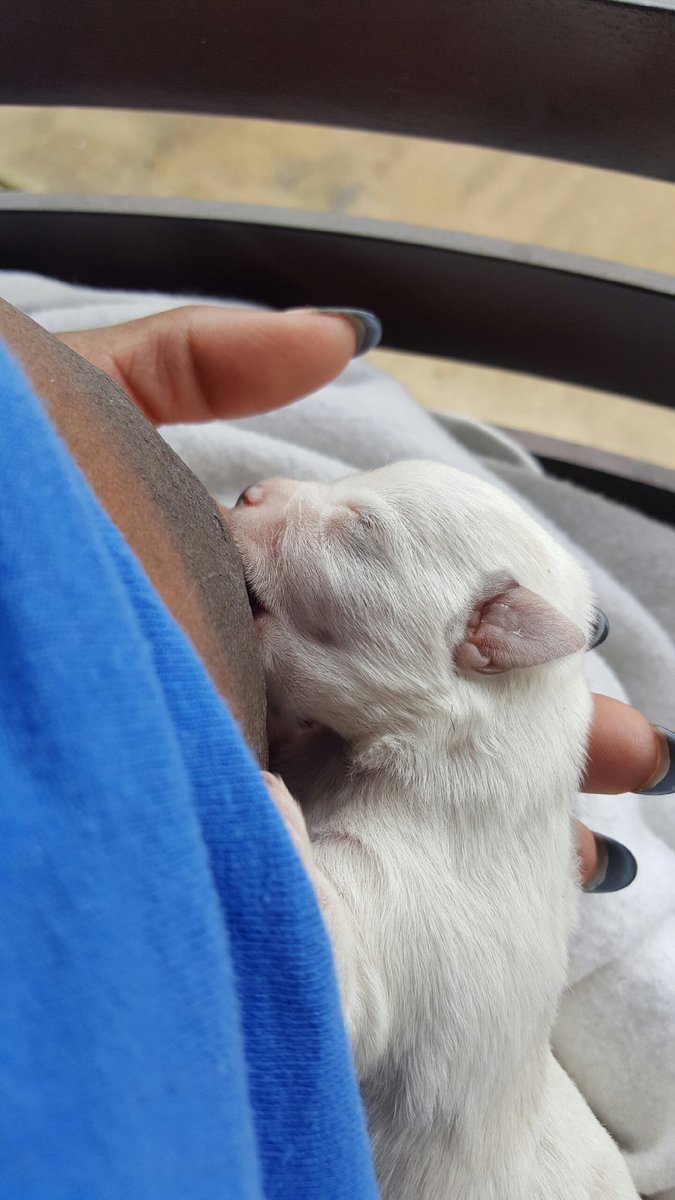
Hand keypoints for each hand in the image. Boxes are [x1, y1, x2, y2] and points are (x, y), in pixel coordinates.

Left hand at [59, 309, 671, 890]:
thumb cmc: (4, 485)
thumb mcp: (79, 400)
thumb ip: (199, 362)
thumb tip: (343, 331)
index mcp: (226, 588)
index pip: (396, 625)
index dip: (499, 645)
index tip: (579, 662)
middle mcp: (227, 679)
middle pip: (406, 721)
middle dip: (520, 750)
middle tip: (623, 768)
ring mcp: (203, 752)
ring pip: (365, 800)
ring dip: (470, 825)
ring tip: (571, 851)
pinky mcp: (173, 810)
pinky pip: (280, 859)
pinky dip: (364, 882)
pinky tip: (441, 901)